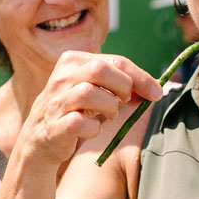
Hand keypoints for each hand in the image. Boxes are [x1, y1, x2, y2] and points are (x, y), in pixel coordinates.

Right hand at [20, 51, 161, 163]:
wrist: (42, 138)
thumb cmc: (76, 109)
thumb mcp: (98, 90)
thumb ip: (122, 85)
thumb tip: (154, 89)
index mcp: (73, 60)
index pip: (115, 61)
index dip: (140, 77)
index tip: (156, 92)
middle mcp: (61, 76)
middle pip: (99, 70)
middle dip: (123, 87)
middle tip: (127, 101)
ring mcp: (55, 101)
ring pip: (88, 93)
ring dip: (109, 107)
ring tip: (109, 114)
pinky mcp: (53, 126)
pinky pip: (78, 123)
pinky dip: (93, 128)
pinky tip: (93, 129)